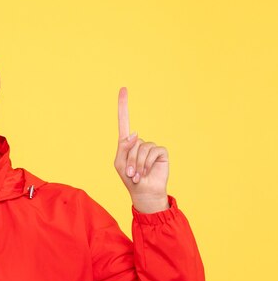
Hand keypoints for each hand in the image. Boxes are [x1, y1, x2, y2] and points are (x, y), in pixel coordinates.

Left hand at [114, 88, 168, 212]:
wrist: (143, 192)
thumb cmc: (129, 179)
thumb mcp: (119, 163)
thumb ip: (123, 147)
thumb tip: (136, 132)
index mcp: (128, 142)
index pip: (124, 121)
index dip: (123, 106)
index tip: (123, 88)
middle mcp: (140, 142)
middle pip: (132, 142)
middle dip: (129, 160)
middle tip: (130, 174)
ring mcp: (151, 146)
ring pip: (142, 147)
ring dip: (137, 164)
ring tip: (137, 175)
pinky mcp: (161, 152)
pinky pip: (152, 151)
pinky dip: (147, 163)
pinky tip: (147, 172)